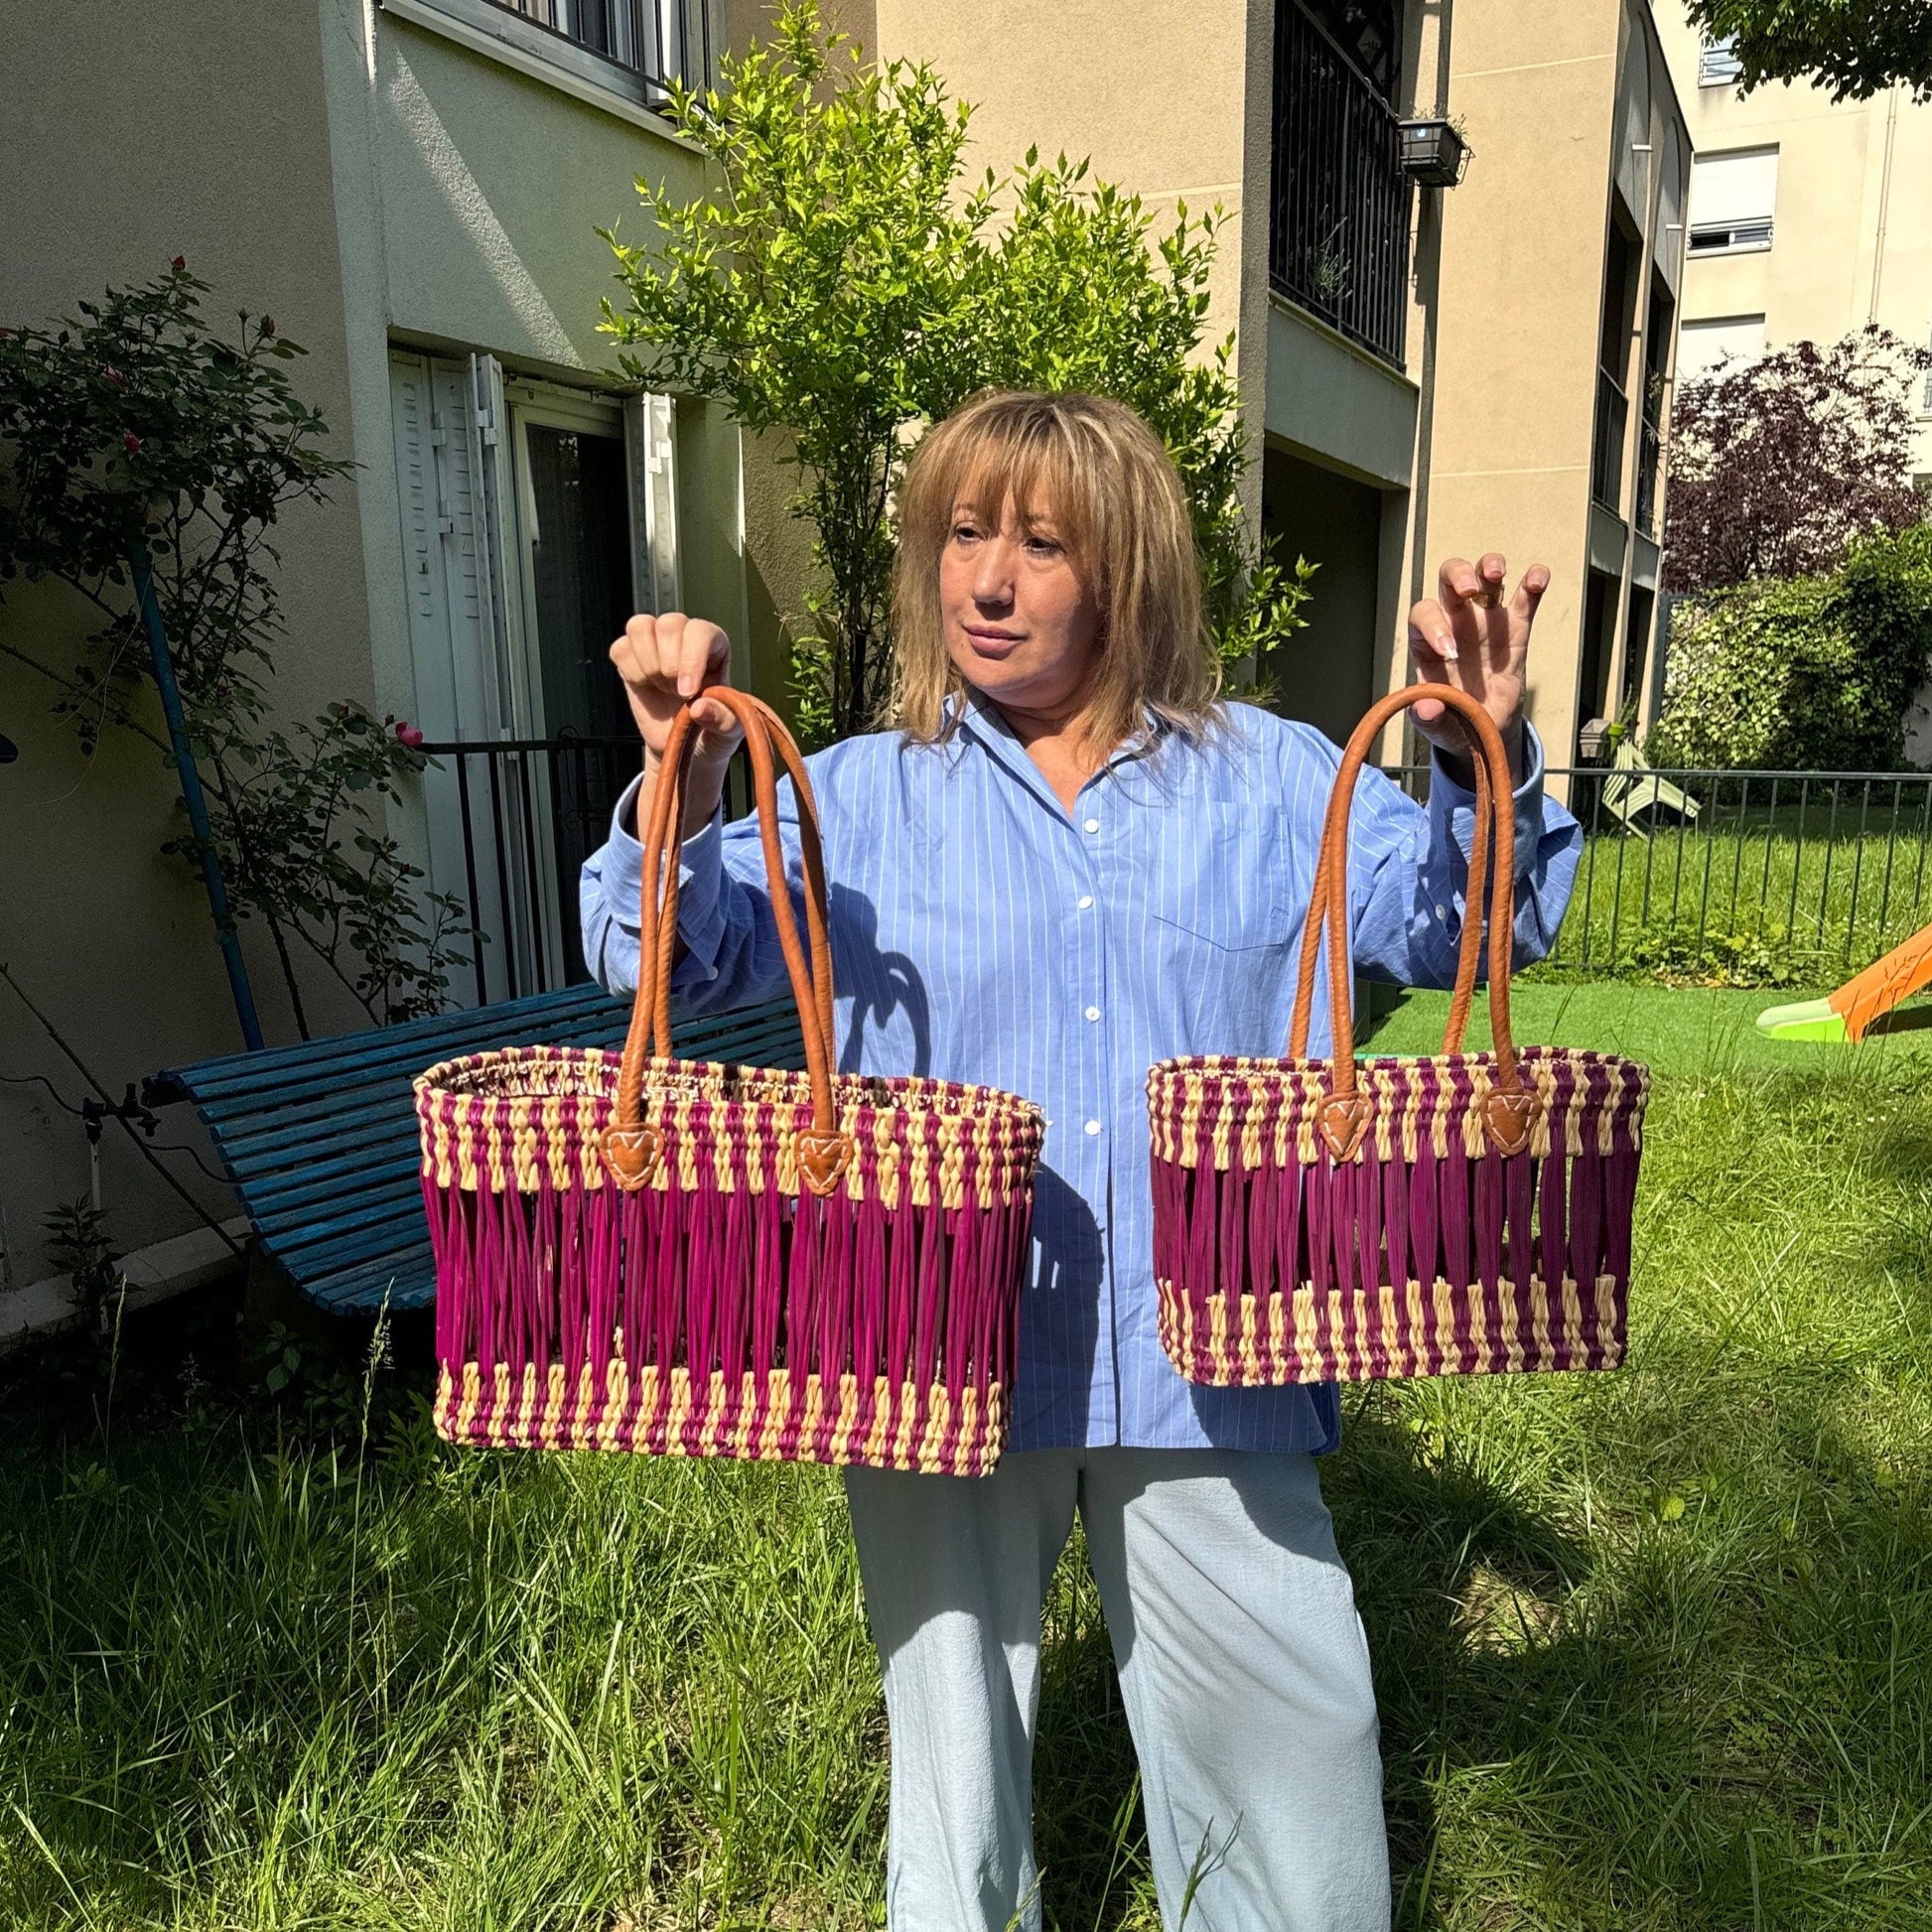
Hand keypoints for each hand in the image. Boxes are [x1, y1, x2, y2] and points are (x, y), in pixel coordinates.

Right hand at [609, 612, 742, 771]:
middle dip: (669, 665)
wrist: (682, 747)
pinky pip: (620, 648)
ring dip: (648, 665)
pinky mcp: (630, 655)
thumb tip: (700, 707)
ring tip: (662, 687)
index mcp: (715, 646)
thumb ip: (723, 720)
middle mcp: (684, 636)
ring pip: (640, 626)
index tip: (687, 693)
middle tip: (675, 692)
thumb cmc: (709, 731)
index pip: (701, 631)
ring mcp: (655, 642)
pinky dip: (630, 672)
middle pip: (669, 624)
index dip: (691, 659)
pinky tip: (646, 686)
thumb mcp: (727, 733)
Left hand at [1405, 554, 1548, 775]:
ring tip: (1497, 574)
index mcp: (1427, 643)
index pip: (1422, 616)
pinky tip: (1537, 578)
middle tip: (1469, 589)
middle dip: (1457, 575)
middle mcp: (1454, 624)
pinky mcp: (1516, 630)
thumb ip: (1429, 718)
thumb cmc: (1456, 722)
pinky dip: (1533, 583)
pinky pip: (1525, 600)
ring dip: (1489, 567)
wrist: (1488, 732)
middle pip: (1448, 581)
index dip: (1433, 625)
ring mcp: (1486, 623)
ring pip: (1484, 578)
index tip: (1449, 651)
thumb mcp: (1439, 727)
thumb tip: (1425, 707)